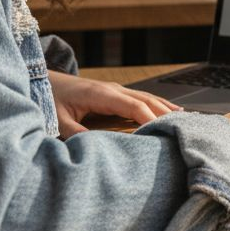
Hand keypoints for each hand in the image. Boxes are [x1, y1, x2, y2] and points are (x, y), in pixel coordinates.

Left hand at [47, 71, 180, 138]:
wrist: (43, 81)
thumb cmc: (50, 100)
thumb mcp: (57, 120)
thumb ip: (75, 133)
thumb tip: (94, 149)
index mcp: (101, 94)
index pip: (133, 105)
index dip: (150, 118)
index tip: (164, 132)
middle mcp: (112, 89)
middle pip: (146, 100)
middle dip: (165, 114)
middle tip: (184, 129)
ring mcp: (115, 90)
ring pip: (146, 98)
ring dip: (165, 108)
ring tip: (185, 120)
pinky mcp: (114, 94)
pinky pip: (141, 98)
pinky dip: (157, 104)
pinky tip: (170, 110)